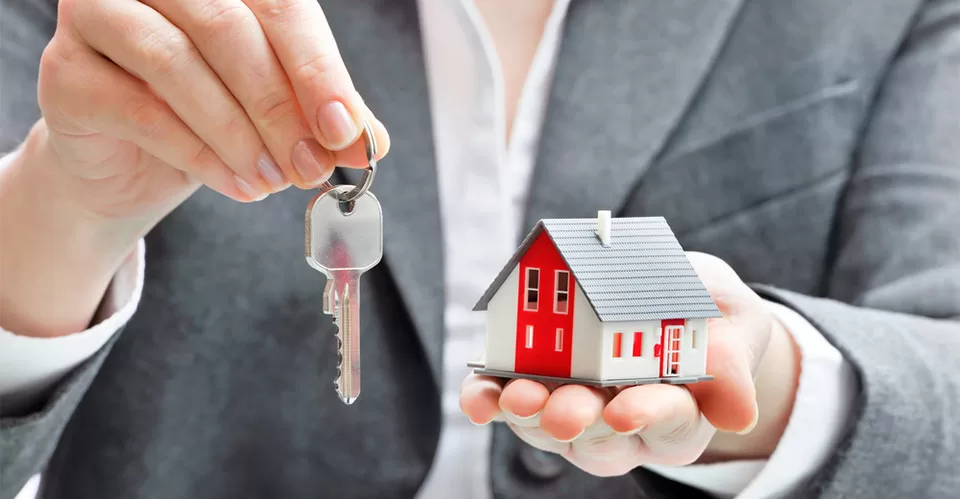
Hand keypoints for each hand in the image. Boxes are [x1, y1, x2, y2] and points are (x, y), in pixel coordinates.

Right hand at [36, 0, 388, 218]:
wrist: (129, 163)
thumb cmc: (207, 118)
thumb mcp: (275, 111)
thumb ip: (320, 114)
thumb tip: (371, 141)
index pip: (278, 5)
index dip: (317, 69)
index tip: (346, 130)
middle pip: (228, 27)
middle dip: (280, 107)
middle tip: (312, 166)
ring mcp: (97, 18)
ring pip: (177, 63)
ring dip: (239, 133)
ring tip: (274, 181)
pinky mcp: (65, 74)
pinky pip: (140, 110)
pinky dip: (198, 154)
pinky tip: (238, 184)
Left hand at [460, 252, 799, 475]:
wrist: (673, 300)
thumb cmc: (708, 314)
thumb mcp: (733, 323)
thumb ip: (730, 362)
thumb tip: (738, 414)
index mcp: (685, 413)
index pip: (671, 423)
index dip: (649, 417)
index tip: (626, 410)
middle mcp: (628, 425)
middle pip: (603, 434)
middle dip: (579, 419)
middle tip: (562, 410)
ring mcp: (581, 412)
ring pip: (552, 429)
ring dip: (529, 414)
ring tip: (512, 395)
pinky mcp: (541, 393)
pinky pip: (511, 406)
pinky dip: (491, 400)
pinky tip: (478, 395)